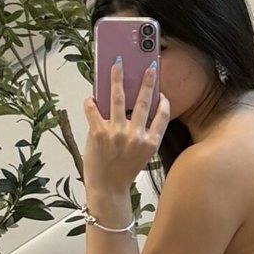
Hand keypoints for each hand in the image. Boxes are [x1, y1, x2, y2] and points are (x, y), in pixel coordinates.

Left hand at [81, 57, 171, 208]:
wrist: (107, 189)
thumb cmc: (123, 171)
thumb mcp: (142, 155)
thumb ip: (142, 134)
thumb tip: (133, 107)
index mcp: (150, 142)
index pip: (162, 116)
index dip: (163, 102)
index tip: (161, 92)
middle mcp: (136, 136)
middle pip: (144, 102)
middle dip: (147, 81)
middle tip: (149, 67)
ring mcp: (117, 134)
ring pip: (119, 99)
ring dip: (117, 79)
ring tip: (117, 65)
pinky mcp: (98, 133)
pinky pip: (94, 111)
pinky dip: (91, 102)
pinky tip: (91, 97)